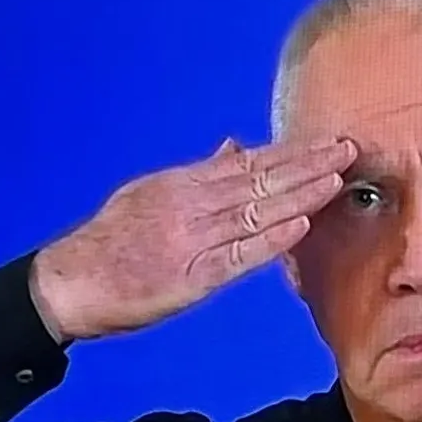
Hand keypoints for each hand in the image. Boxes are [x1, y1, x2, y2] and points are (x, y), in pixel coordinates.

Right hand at [30, 136, 355, 341]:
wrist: (71, 281)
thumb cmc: (111, 242)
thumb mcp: (149, 192)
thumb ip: (198, 171)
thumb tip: (235, 146)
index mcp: (182, 183)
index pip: (249, 162)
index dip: (292, 152)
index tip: (327, 141)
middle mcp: (191, 204)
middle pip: (260, 179)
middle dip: (308, 164)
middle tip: (350, 147)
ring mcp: (192, 240)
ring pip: (256, 211)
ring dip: (301, 194)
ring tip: (338, 178)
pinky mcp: (191, 277)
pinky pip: (238, 256)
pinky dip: (271, 240)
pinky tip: (301, 225)